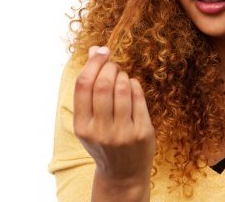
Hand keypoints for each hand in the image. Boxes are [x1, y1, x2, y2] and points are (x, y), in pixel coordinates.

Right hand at [73, 46, 154, 194]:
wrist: (123, 173)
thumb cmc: (104, 140)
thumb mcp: (89, 119)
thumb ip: (89, 87)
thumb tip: (94, 49)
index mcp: (82, 126)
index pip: (83, 85)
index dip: (93, 63)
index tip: (101, 51)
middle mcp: (101, 131)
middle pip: (104, 84)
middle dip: (110, 66)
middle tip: (113, 64)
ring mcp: (122, 133)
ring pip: (122, 88)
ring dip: (123, 75)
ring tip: (122, 76)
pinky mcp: (142, 132)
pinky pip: (139, 97)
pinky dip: (135, 85)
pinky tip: (132, 86)